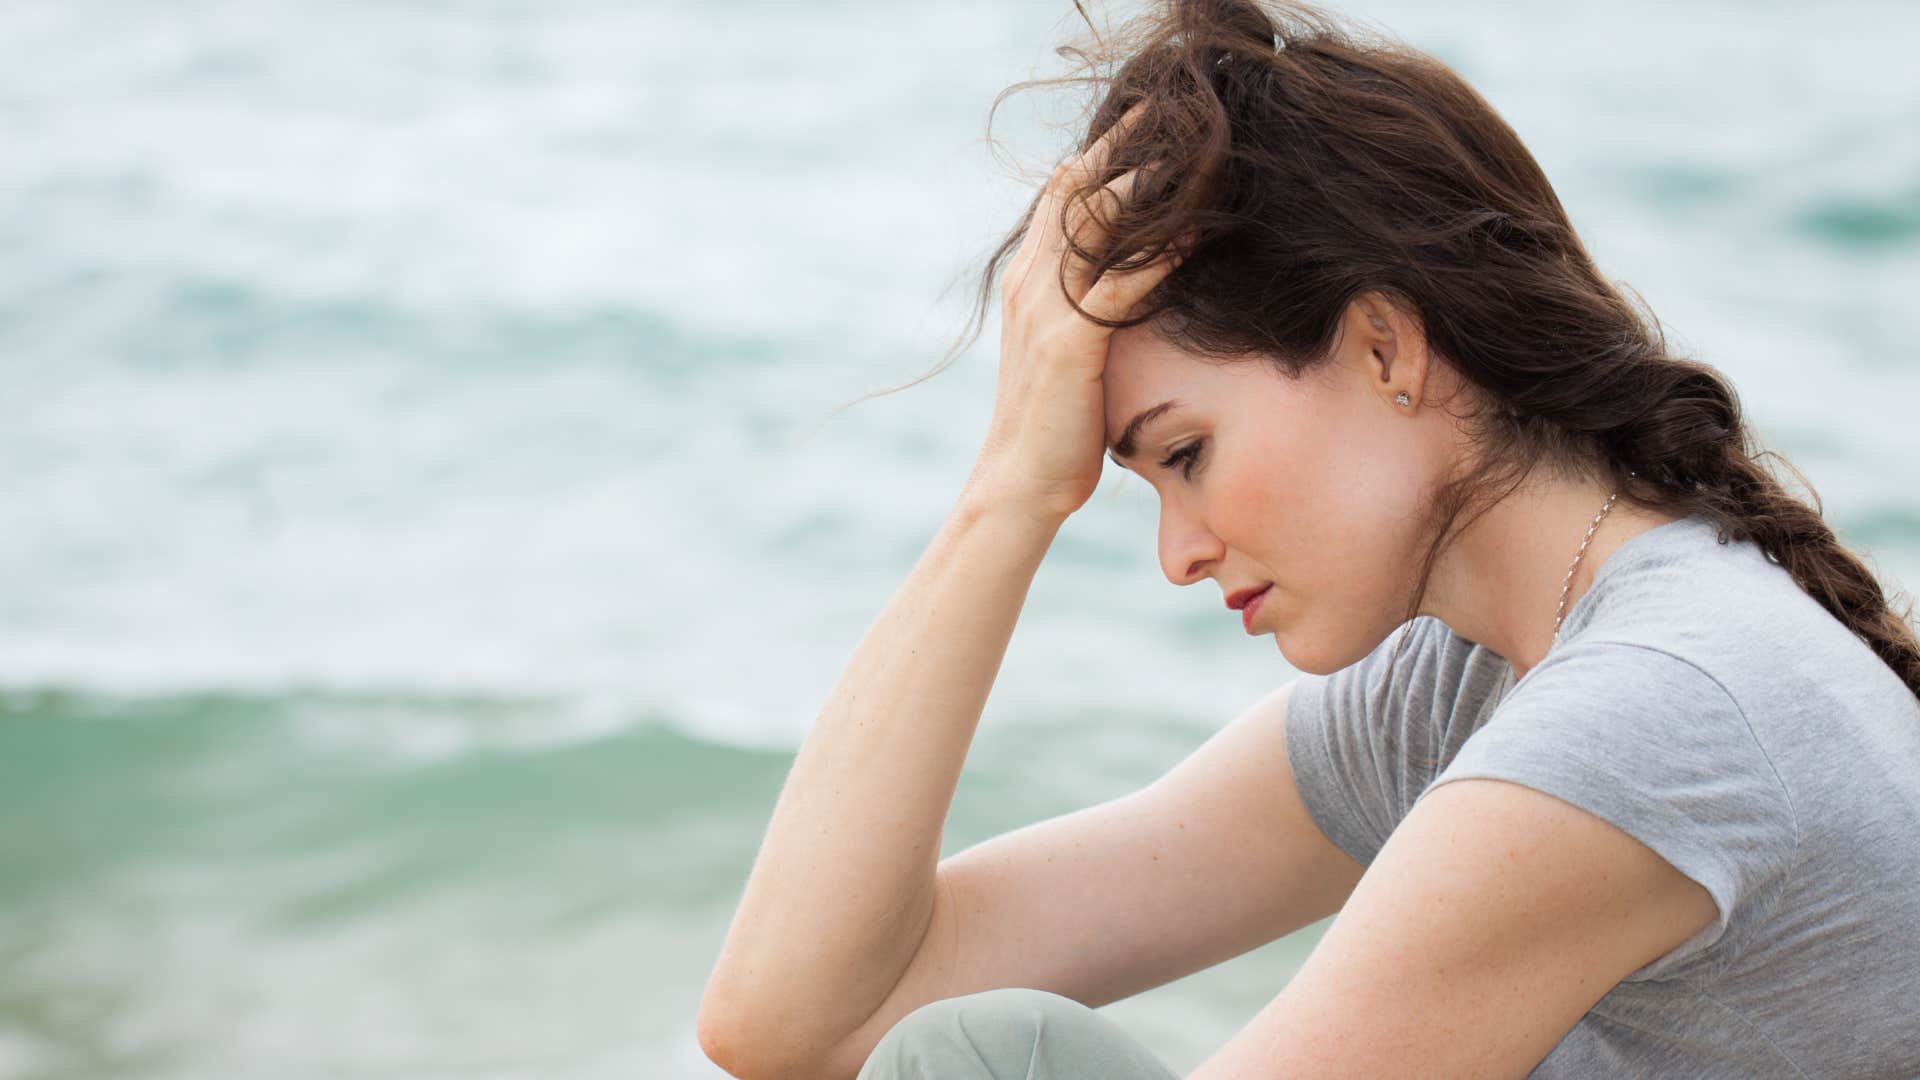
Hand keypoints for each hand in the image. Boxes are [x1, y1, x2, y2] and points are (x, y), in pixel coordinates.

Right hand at [964, 101, 1185, 524]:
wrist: (1020, 484)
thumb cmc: (1055, 426)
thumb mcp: (1068, 352)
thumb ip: (1089, 309)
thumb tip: (1136, 281)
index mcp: (1029, 280)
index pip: (1063, 194)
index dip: (1104, 153)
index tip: (1150, 123)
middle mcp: (1031, 283)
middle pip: (1076, 189)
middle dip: (1125, 146)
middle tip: (1177, 112)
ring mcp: (1046, 311)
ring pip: (1098, 225)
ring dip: (1150, 185)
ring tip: (1199, 153)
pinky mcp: (1070, 344)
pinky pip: (1121, 284)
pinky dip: (1161, 254)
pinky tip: (1198, 233)